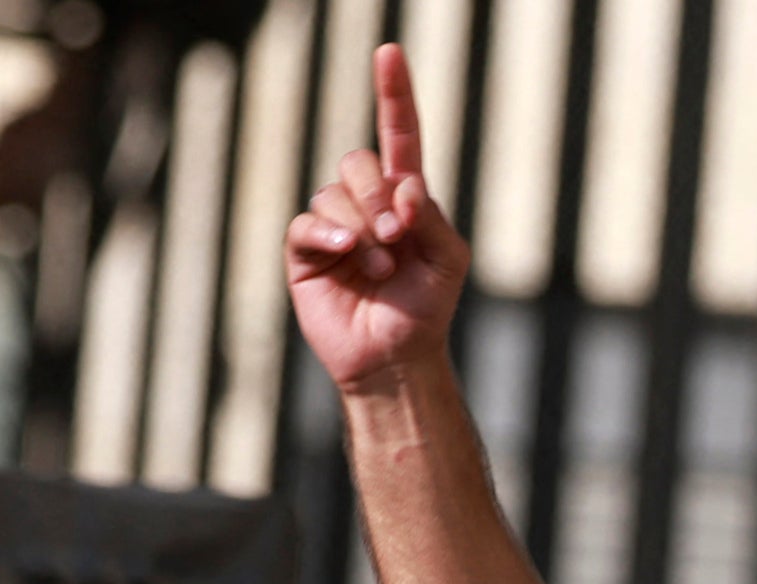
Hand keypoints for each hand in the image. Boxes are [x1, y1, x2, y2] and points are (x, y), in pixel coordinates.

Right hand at [285, 46, 474, 393]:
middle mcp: (366, 203)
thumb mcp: (449, 260)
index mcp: (405, 197)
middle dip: (377, 195)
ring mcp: (334, 225)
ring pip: (333, 194)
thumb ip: (432, 216)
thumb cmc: (427, 309)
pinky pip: (308, 223)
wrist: (395, 358)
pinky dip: (329, 235)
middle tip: (396, 237)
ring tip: (380, 268)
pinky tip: (347, 256)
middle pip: (358, 162)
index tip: (389, 53)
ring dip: (361, 229)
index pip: (399, 135)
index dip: (394, 94)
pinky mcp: (306, 251)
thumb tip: (403, 185)